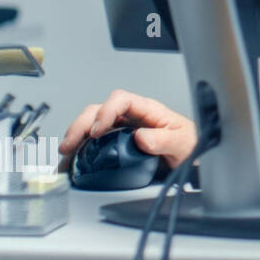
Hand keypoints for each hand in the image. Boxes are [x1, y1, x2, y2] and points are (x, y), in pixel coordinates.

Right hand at [59, 89, 197, 170]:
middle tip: (71, 143)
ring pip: (92, 122)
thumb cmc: (191, 145)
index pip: (122, 100)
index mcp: (149, 110)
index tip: (97, 130)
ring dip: (76, 135)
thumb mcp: (183, 143)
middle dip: (81, 124)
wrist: (193, 159)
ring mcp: (123, 128)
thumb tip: (142, 137)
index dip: (106, 111)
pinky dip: (80, 148)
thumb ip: (164, 140)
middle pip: (100, 109)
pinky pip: (94, 140)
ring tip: (66, 152)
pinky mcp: (117, 142)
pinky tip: (72, 159)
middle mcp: (133, 116)